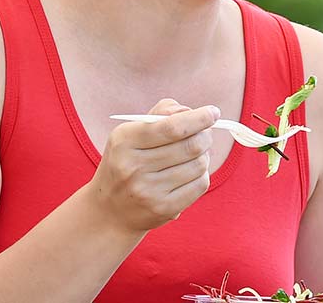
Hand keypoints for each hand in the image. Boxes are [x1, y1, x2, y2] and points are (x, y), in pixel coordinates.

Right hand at [85, 98, 220, 231]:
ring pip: (199, 164)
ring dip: (204, 156)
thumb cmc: (127, 162)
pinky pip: (200, 185)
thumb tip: (190, 111)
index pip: (171, 127)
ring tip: (194, 154)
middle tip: (205, 133)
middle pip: (191, 145)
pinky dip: (202, 174)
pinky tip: (191, 172)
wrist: (109, 210)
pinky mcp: (163, 208)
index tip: (213, 112)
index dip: (199, 118)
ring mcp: (148, 190)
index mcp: (124, 141)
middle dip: (205, 136)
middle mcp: (133, 166)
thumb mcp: (132, 133)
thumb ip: (161, 114)